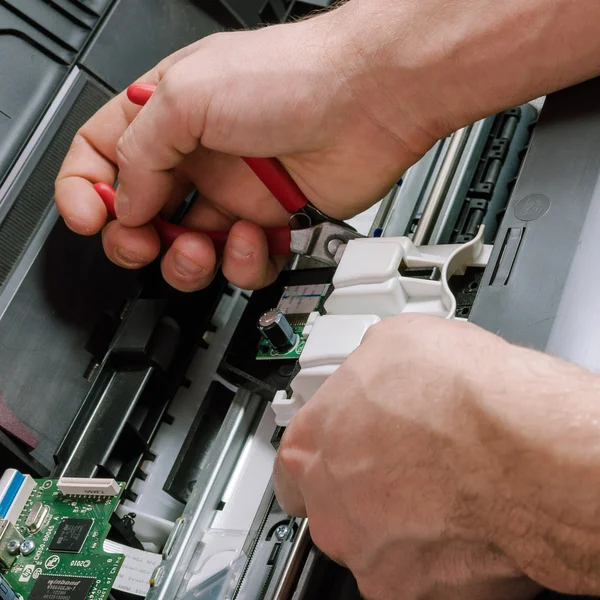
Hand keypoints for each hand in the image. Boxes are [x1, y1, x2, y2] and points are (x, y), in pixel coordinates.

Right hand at [54, 13, 439, 291]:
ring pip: (189, 250)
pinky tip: (255, 237)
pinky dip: (244, 263)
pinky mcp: (273, 223)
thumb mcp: (187, 94)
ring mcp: (236, 193)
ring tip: (201, 246)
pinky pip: (242, 264)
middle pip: (141, 216)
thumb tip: (125, 203)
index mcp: (166, 117)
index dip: (85, 191)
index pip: (102, 158)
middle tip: (142, 243)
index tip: (91, 217)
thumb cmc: (293, 76)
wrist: (370, 99)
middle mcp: (198, 157)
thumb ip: (140, 151)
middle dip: (134, 240)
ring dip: (187, 261)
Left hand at [274, 314, 599, 598]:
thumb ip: (366, 374)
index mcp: (311, 447)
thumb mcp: (393, 343)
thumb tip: (376, 374)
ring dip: (403, 521)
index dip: (326, 453)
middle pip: (336, 504)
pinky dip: (440, 555)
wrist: (522, 448)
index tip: (345, 449)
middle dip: (366, 487)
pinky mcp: (416, 593)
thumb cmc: (460, 395)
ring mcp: (370, 555)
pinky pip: (421, 574)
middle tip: (410, 464)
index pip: (295, 461)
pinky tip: (467, 520)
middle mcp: (330, 508)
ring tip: (447, 489)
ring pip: (377, 542)